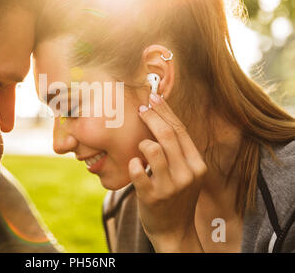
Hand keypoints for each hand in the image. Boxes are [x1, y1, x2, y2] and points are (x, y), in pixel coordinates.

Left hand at [128, 93, 206, 251]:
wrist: (175, 232)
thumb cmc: (176, 197)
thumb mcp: (185, 174)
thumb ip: (178, 151)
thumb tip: (162, 119)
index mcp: (197, 165)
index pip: (181, 130)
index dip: (166, 111)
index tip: (153, 97)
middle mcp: (187, 174)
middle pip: (167, 135)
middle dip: (151, 116)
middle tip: (140, 109)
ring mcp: (170, 187)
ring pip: (152, 149)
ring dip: (142, 143)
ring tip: (140, 149)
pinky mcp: (152, 197)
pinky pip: (137, 171)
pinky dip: (133, 164)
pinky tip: (134, 165)